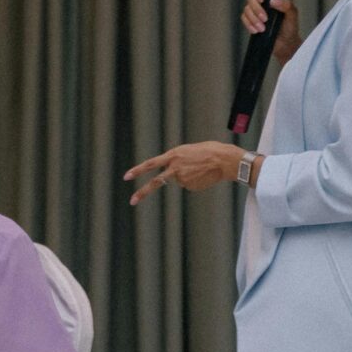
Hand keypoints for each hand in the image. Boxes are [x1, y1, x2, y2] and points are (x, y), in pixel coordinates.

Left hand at [124, 142, 246, 204]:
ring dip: (187, 176)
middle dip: (143, 192)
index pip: (151, 164)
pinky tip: (203, 175)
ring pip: (179, 180)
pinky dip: (194, 181)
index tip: (126, 177)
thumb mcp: (189, 150)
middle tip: (131, 201)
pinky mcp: (191, 186)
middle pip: (156, 182)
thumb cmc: (209, 150)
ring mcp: (182, 179)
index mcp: (173, 155)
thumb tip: (174, 176)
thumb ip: (177, 160)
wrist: (225, 160)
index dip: (138, 170)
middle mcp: (175, 168)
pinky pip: (189, 185)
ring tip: (200, 168)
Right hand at [243, 0, 303, 64]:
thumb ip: (287, 5)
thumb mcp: (292, 14)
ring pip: (246, 9)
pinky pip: (244, 18)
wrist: (285, 44)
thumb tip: (273, 1)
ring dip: (253, 19)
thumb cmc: (290, 27)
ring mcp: (255, 11)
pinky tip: (256, 30)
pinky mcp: (250, 20)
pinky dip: (249, 25)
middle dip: (257, 9)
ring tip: (262, 28)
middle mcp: (262, 1)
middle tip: (265, 19)